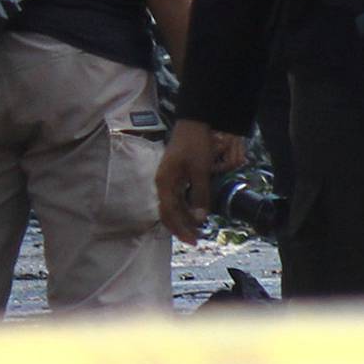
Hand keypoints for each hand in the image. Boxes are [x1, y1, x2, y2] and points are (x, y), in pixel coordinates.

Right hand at [157, 119, 246, 242]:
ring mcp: (168, 181)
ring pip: (173, 207)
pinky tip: (196, 214)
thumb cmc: (195, 145)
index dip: (181, 228)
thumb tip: (200, 218)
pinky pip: (178, 198)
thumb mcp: (200, 170)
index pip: (169, 213)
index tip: (193, 240)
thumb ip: (200, 194)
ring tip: (198, 230)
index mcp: (164, 183)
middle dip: (182, 227)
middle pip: (169, 213)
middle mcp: (162, 184)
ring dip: (184, 219)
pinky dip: (186, 209)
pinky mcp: (175, 177)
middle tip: (196, 240)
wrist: (194, 124)